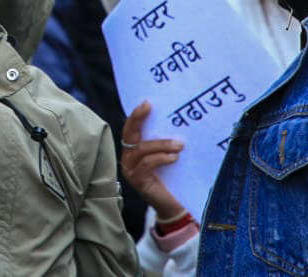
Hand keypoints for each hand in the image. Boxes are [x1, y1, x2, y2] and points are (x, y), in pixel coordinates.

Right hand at [120, 100, 185, 217]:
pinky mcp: (138, 181)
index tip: (147, 103)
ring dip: (161, 144)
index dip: (136, 115)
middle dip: (138, 119)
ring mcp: (131, 170)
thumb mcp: (168, 155)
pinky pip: (147, 164)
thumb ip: (166, 142)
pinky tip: (174, 158)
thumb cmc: (173, 178)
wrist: (174, 205)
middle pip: (129, 134)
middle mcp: (128, 158)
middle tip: (149, 108)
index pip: (131, 128)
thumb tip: (176, 120)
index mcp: (134, 149)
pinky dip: (161, 158)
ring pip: (141, 149)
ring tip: (179, 145)